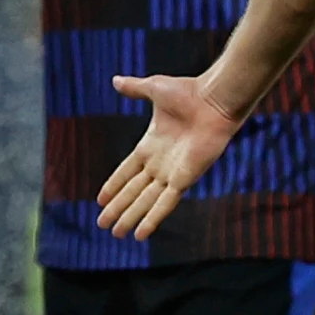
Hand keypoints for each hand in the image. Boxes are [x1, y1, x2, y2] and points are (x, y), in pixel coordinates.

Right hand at [96, 75, 240, 237]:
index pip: (127, 170)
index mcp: (151, 144)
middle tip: (102, 224)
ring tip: (116, 234)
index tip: (101, 199)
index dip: (114, 185)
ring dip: (130, 217)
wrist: (214, 99)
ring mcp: (172, 172)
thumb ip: (134, 88)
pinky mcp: (184, 178)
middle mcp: (160, 162)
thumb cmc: (189, 91)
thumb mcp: (154, 88)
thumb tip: (115, 80)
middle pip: (133, 190)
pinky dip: (152, 218)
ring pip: (145, 201)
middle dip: (118, 207)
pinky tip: (141, 233)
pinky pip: (165, 203)